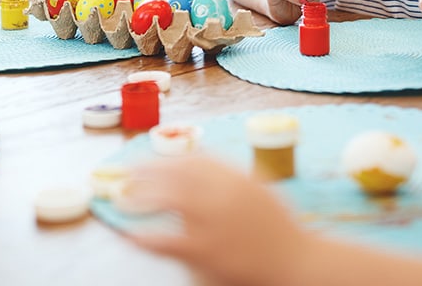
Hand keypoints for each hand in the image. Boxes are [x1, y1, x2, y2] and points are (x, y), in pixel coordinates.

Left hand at [123, 155, 309, 285]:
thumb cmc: (278, 230)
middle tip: (127, 172)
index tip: (147, 158)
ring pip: (168, 199)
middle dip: (147, 170)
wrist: (298, 264)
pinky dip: (145, 237)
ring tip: (124, 198)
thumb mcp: (258, 192)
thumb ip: (230, 179)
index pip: (193, 158)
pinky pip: (167, 241)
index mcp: (236, 176)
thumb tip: (198, 167)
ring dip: (142, 196)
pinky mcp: (206, 250)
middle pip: (176, 172)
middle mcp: (224, 192)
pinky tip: (131, 235)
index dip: (165, 157)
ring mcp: (213, 221)